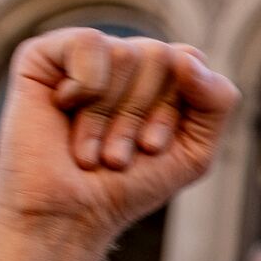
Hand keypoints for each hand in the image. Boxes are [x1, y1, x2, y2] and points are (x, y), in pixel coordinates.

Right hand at [0, 29, 237, 250]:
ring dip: (110, 115)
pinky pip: (89, 44)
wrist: (69, 216)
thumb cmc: (129, 186)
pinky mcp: (44, 54)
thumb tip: (185, 57)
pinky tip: (64, 109)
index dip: (172, 112)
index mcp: (159, 75)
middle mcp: (123, 58)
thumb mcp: (195, 151)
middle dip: (141, 114)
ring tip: (92, 148)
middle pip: (160, 56)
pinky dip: (86, 89)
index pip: (190, 62)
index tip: (151, 149)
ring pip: (126, 54)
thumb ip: (217, 99)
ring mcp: (83, 54)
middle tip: (116, 154)